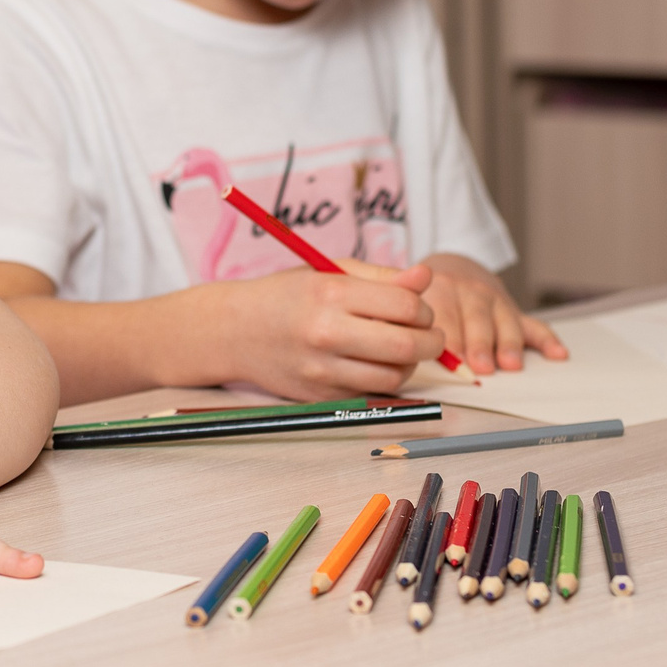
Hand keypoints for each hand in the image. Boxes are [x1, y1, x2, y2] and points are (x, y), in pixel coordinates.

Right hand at [194, 259, 442, 399]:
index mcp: (332, 293)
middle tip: (430, 335)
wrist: (235, 331)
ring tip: (401, 349)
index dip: (425, 309)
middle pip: (407, 346)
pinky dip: (383, 380)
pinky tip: (374, 364)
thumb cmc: (287, 295)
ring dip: (410, 364)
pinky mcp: (321, 396)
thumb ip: (382, 276)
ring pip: (395, 376)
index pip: (406, 306)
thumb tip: (426, 277)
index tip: (421, 311)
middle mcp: (327, 332)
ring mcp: (323, 369)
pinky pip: (371, 392)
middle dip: (432, 341)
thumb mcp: (330, 271)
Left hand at [420, 252, 567, 373]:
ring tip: (510, 365)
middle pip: (477, 319)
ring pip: (506, 322)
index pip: (445, 315)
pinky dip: (548, 340)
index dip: (449, 338)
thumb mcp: (415, 300)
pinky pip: (534, 325)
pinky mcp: (514, 310)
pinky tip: (558, 354)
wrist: (454, 268)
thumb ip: (415, 324)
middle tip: (481, 366)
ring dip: (509, 344)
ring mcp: (496, 301)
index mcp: (441, 288)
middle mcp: (471, 292)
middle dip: (480, 344)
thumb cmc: (430, 295)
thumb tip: (414, 358)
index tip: (451, 359)